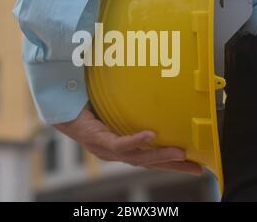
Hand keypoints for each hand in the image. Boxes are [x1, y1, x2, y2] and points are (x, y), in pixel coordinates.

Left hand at [54, 108, 202, 174]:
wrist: (59, 104)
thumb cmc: (87, 105)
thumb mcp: (116, 108)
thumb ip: (133, 107)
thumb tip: (154, 90)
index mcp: (120, 146)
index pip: (149, 157)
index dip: (171, 163)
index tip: (193, 164)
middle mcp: (114, 152)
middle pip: (148, 163)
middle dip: (172, 166)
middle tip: (197, 167)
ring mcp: (105, 149)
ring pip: (137, 157)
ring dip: (159, 156)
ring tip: (180, 154)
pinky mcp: (97, 140)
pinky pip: (119, 144)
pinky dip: (135, 141)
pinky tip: (150, 135)